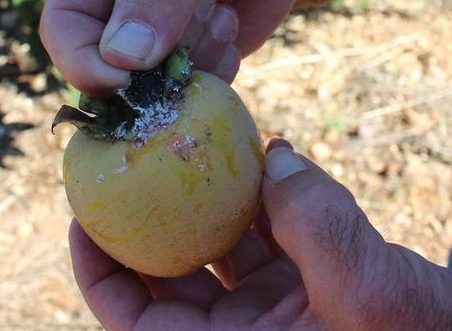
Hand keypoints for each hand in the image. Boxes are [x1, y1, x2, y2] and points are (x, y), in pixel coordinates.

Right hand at [40, 0, 310, 93]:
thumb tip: (122, 57)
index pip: (62, 29)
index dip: (85, 63)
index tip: (128, 79)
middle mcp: (110, 8)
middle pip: (104, 69)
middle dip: (159, 57)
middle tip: (207, 6)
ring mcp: (146, 43)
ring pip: (148, 90)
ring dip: (193, 58)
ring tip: (221, 9)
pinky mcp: (180, 68)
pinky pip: (183, 98)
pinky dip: (213, 74)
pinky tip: (229, 28)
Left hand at [69, 140, 451, 329]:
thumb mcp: (365, 290)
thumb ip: (316, 225)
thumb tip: (275, 156)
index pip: (136, 318)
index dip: (100, 268)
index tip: (86, 211)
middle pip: (167, 274)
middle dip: (150, 215)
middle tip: (134, 154)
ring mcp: (272, 312)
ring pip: (217, 246)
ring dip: (209, 195)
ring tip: (199, 138)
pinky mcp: (304, 287)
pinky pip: (266, 237)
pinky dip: (263, 198)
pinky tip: (270, 155)